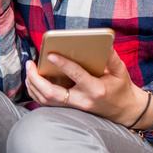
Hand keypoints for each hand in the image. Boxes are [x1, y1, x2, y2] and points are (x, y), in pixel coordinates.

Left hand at [25, 47, 148, 125]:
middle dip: (36, 78)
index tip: (50, 54)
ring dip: (33, 84)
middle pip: (52, 94)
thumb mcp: (120, 71)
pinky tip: (32, 80)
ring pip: (46, 100)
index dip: (63, 64)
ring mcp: (74, 108)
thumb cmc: (120, 87)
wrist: (124, 110)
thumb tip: (104, 41)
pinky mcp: (68, 110)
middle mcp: (82, 100)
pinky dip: (36, 92)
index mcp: (96, 89)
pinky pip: (46, 103)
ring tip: (29, 69)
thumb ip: (112, 57)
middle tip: (30, 63)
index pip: (76, 76)